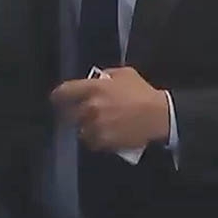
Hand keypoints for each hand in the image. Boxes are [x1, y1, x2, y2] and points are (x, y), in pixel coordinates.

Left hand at [50, 67, 169, 151]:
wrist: (159, 115)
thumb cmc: (142, 92)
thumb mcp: (124, 74)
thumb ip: (107, 74)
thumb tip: (96, 78)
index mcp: (94, 88)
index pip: (64, 92)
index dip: (58, 96)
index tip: (57, 100)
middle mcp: (91, 107)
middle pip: (69, 114)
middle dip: (71, 115)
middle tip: (76, 115)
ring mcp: (97, 125)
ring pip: (80, 130)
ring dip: (84, 128)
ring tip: (91, 127)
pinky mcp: (105, 140)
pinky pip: (92, 143)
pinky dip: (94, 140)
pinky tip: (100, 137)